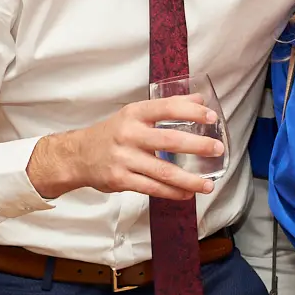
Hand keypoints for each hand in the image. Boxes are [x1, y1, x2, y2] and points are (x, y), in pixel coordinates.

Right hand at [25, 95, 221, 200]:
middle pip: (169, 140)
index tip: (212, 117)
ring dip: (190, 180)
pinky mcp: (120, 179)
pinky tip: (187, 194)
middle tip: (217, 149)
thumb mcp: (135, 114)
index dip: (191, 112)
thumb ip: (166, 108)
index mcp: (134, 114)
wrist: (77, 156)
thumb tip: (200, 100)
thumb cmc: (112, 134)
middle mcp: (129, 134)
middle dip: (197, 146)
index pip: (167, 108)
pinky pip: (152, 188)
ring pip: (163, 171)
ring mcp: (124, 159)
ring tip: (208, 185)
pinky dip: (173, 193)